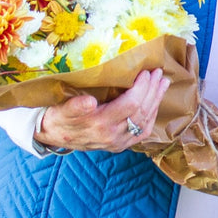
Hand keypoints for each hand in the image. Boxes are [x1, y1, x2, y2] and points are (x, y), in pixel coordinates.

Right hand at [34, 68, 168, 153]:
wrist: (54, 136)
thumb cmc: (59, 117)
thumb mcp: (62, 109)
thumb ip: (76, 106)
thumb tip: (89, 102)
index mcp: (99, 124)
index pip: (130, 104)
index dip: (142, 87)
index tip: (146, 71)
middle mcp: (112, 136)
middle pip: (141, 111)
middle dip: (152, 90)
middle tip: (158, 72)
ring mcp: (118, 143)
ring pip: (145, 121)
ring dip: (156, 101)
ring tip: (163, 83)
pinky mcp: (120, 145)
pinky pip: (142, 132)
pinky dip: (152, 116)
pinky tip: (156, 102)